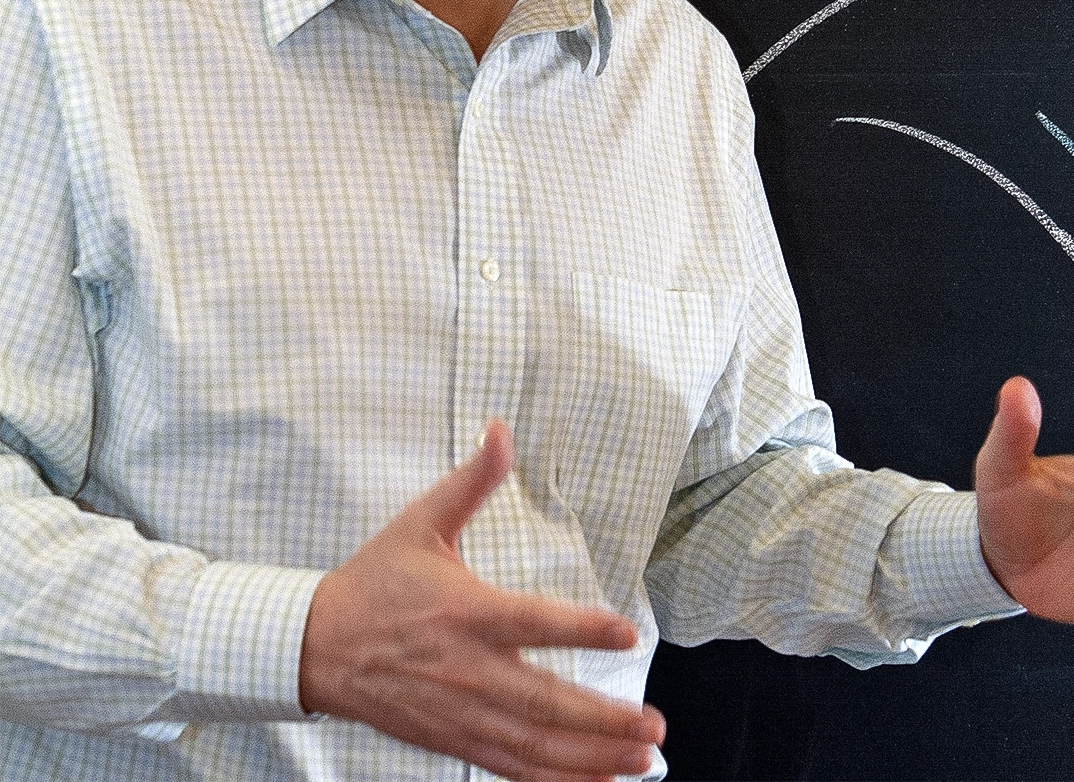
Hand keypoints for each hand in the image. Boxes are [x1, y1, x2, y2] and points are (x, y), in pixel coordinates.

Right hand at [299, 420, 663, 781]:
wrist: (318, 646)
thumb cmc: (375, 581)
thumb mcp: (422, 520)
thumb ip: (473, 479)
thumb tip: (501, 428)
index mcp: (467, 613)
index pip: (534, 623)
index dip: (583, 629)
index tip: (628, 633)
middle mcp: (470, 671)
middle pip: (545, 704)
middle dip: (604, 720)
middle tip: (654, 724)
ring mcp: (462, 714)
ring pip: (535, 745)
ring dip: (591, 757)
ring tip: (642, 759)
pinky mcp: (453, 741)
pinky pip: (511, 768)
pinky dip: (555, 780)